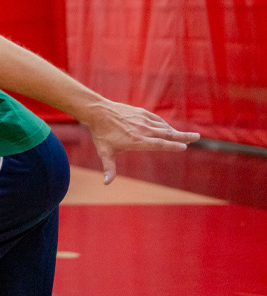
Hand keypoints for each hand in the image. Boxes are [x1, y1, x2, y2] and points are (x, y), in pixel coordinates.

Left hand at [84, 100, 199, 183]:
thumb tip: (106, 184)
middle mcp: (143, 130)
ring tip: (189, 135)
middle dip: (183, 136)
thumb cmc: (101, 134)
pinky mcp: (141, 113)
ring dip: (176, 131)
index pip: (159, 144)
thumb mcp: (104, 152)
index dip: (172, 146)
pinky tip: (169, 128)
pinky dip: (165, 124)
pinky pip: (157, 119)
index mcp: (137, 141)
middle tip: (197, 137)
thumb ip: (109, 168)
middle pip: (167, 133)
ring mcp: (143, 120)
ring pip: (163, 126)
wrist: (98, 112)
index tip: (184, 147)